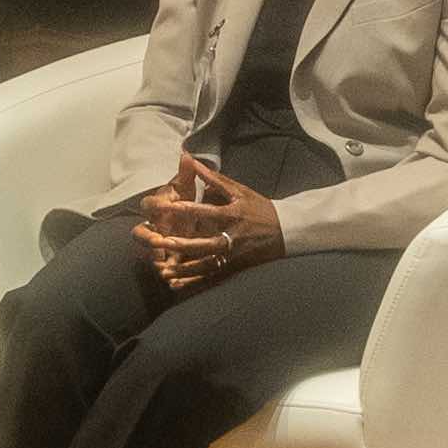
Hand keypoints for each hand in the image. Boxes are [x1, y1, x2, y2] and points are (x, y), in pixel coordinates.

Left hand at [135, 153, 282, 290]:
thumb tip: (191, 160)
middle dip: (183, 243)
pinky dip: (195, 283)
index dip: (186, 210)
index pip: (207, 212)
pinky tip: (177, 286)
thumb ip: (214, 178)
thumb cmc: (260, 208)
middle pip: (206, 243)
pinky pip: (212, 278)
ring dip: (186, 269)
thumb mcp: (240, 191)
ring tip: (165, 270)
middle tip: (161, 241)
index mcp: (233, 215)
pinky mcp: (235, 268)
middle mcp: (233, 237)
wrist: (286, 232)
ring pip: (208, 265)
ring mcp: (234, 256)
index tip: (166, 207)